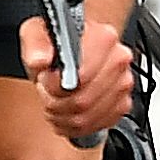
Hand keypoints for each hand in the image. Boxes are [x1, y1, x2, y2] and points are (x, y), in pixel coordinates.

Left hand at [21, 14, 135, 140]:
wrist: (71, 48)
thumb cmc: (56, 40)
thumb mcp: (36, 33)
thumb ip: (36, 45)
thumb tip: (40, 59)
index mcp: (103, 38)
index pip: (80, 78)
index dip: (56, 86)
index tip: (46, 81)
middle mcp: (119, 60)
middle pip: (84, 101)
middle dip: (57, 103)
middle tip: (47, 93)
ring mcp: (123, 83)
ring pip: (87, 118)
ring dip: (63, 116)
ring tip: (56, 102)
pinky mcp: (122, 103)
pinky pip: (97, 126)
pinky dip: (77, 126)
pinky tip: (68, 112)